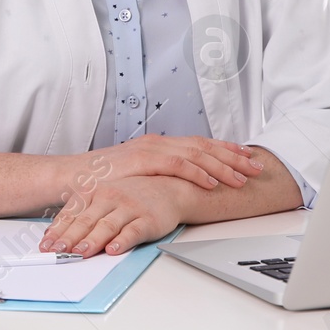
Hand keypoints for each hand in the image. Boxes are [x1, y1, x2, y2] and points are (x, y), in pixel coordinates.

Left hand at [37, 175, 189, 256]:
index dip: (57, 230)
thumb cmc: (132, 195)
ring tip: (80, 253)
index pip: (72, 213)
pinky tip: (113, 249)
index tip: (46, 246)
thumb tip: (58, 235)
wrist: (168, 188)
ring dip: (92, 240)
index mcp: (96, 191)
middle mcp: (110, 197)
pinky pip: (133, 231)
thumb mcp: (104, 198)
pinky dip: (122, 241)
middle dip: (69, 238)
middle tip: (57, 252)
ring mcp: (129, 207)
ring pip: (107, 226)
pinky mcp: (147, 219)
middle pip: (86, 220)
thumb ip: (83, 214)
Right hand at [70, 135, 261, 192]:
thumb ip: (158, 176)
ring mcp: (151, 150)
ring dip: (223, 165)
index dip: (226, 150)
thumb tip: (182, 186)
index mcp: (159, 145)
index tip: (247, 157)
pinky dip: (198, 173)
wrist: (72, 176)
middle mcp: (158, 143)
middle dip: (234, 156)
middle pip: (204, 146)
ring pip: (196, 154)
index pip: (199, 144)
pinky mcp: (143, 160)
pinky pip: (177, 166)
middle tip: (257, 166)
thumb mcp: (136, 176)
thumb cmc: (101, 181)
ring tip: (242, 177)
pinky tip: (213, 182)